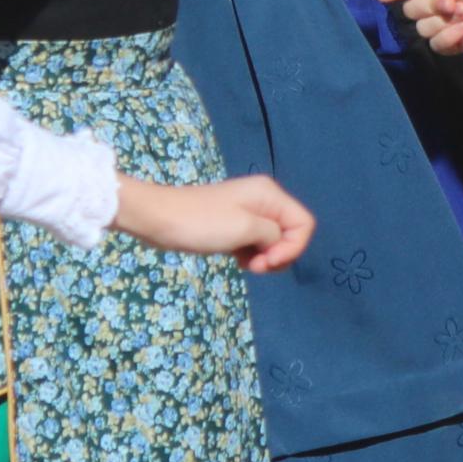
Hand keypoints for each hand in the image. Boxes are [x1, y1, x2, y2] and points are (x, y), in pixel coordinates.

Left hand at [113, 173, 316, 273]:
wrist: (158, 219)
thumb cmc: (202, 223)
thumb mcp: (244, 228)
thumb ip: (273, 235)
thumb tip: (278, 243)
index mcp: (269, 195)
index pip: (304, 223)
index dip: (293, 247)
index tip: (268, 261)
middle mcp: (264, 200)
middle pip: (291, 234)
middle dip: (279, 255)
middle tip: (255, 266)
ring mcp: (248, 212)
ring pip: (274, 242)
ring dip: (264, 258)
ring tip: (244, 263)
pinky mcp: (234, 225)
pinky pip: (256, 243)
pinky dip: (251, 255)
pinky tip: (236, 260)